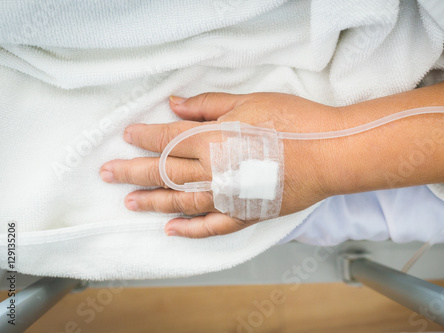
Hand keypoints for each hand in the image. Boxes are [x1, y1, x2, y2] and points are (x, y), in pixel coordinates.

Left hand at [100, 92, 340, 237]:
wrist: (330, 154)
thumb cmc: (294, 123)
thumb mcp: (248, 102)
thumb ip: (208, 106)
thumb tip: (175, 105)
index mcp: (212, 140)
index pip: (166, 140)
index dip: (143, 137)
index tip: (126, 137)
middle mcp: (213, 172)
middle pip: (164, 173)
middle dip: (132, 172)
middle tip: (108, 174)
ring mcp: (228, 197)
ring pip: (180, 202)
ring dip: (152, 202)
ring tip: (129, 202)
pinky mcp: (246, 213)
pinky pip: (212, 227)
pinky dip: (189, 229)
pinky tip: (171, 229)